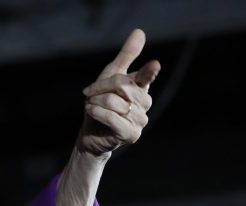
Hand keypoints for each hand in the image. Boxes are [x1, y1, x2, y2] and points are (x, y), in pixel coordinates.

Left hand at [76, 28, 160, 155]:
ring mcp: (140, 120)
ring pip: (114, 102)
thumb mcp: (110, 76)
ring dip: (96, 102)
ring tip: (93, 107)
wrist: (91, 132)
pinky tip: (91, 112)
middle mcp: (145, 103)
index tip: (154, 65)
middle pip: (122, 86)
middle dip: (100, 88)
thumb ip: (126, 56)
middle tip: (91, 95)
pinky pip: (112, 118)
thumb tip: (139, 31)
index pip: (147, 76)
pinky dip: (97, 112)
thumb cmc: (101, 103)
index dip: (150, 71)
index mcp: (141, 87)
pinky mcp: (132, 134)